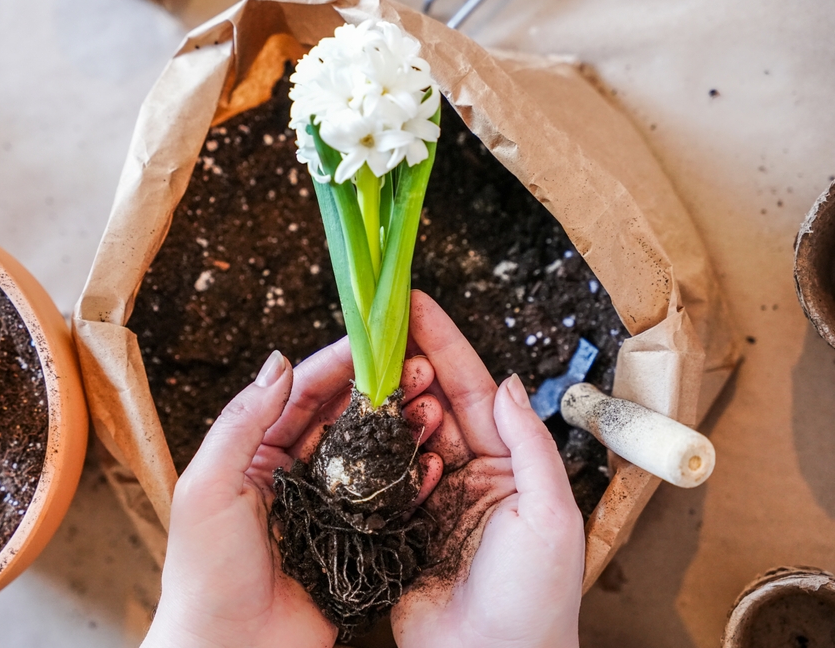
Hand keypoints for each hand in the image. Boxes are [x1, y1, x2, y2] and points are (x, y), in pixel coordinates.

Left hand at [143, 335, 442, 647]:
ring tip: (430, 402)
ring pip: (369, 456)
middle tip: (413, 364)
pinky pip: (386, 503)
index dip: (336, 363)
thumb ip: (242, 422)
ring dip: (398, 428)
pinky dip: (410, 480)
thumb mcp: (208, 487)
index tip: (372, 337)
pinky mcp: (354, 543)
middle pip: (342, 419)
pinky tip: (432, 460)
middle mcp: (296, 475)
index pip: (301, 395)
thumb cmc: (206, 574)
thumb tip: (277, 362)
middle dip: (376, 390)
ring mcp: (328, 508)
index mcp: (256, 455)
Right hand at [391, 291, 584, 647]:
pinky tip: (354, 424)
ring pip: (401, 435)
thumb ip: (530, 444)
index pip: (474, 391)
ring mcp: (429, 499)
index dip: (444, 346)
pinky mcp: (396, 527)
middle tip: (378, 332)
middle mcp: (468, 475)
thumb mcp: (550, 514)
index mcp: (509, 466)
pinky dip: (369, 451)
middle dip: (406, 365)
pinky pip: (379, 478)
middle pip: (432, 405)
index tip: (415, 306)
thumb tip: (508, 383)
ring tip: (364, 371)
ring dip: (385, 404)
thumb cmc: (535, 598)